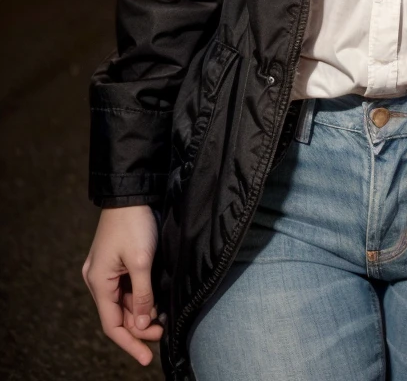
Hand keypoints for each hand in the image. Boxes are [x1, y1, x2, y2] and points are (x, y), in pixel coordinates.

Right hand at [82, 204, 161, 366]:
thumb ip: (142, 295)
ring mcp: (106, 271)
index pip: (112, 325)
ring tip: (162, 318)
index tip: (147, 358)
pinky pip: (127, 289)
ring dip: (141, 313)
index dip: (130, 343)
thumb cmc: (134, 224)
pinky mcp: (115, 262)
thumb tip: (141, 324)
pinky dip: (140, 298)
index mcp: (98, 282)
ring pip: (124, 303)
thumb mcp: (141, 261)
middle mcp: (98, 280)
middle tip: (163, 331)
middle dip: (140, 327)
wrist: (131, 193)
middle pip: (118, 315)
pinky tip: (155, 303)